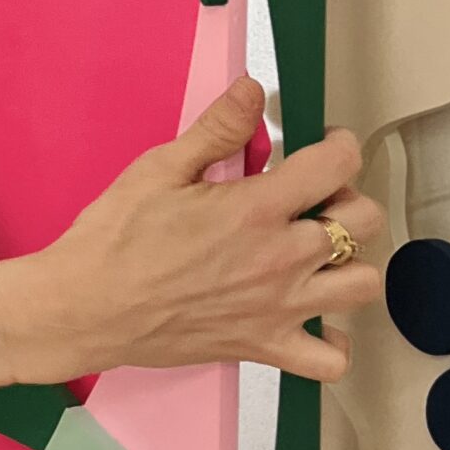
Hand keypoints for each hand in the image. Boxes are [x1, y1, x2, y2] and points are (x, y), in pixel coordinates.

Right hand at [0, 77, 384, 390]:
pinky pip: (330, 360)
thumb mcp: (159, 169)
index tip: (324, 146)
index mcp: (257, 208)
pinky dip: (333, 343)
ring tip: (318, 254)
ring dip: (350, 264)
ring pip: (363, 285)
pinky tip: (312, 319)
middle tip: (315, 198)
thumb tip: (253, 90)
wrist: (84, 307)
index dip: (339, 146)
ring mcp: (280, 309)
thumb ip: (216, 130)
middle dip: (348, 199)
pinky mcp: (265, 348)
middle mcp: (282, 258)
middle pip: (364, 222)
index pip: (337, 165)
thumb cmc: (114, 236)